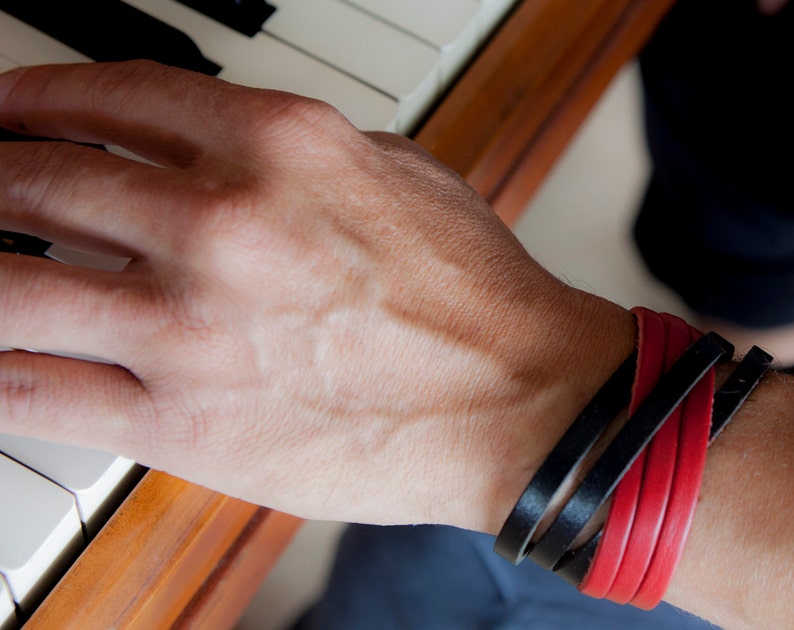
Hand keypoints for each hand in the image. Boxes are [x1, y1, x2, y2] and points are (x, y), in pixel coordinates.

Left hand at [0, 61, 634, 531]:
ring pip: (10, 287)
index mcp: (279, 146)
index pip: (114, 96)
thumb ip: (297, 159)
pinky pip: (38, 390)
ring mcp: (192, 327)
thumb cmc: (471, 294)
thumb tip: (227, 162)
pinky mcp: (184, 422)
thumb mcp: (395, 174)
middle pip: (42, 179)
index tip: (10, 109)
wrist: (516, 399)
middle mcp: (222, 224)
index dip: (38, 96)